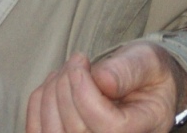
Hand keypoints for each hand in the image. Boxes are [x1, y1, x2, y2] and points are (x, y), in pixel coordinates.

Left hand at [26, 44, 186, 132]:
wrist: (141, 85)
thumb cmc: (146, 73)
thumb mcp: (148, 61)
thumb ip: (130, 70)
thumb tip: (103, 81)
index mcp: (140, 129)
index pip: (107, 127)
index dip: (85, 92)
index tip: (82, 60)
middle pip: (76, 130)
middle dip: (66, 86)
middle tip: (77, 60)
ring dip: (51, 93)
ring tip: (67, 71)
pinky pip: (38, 131)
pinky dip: (38, 103)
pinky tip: (54, 84)